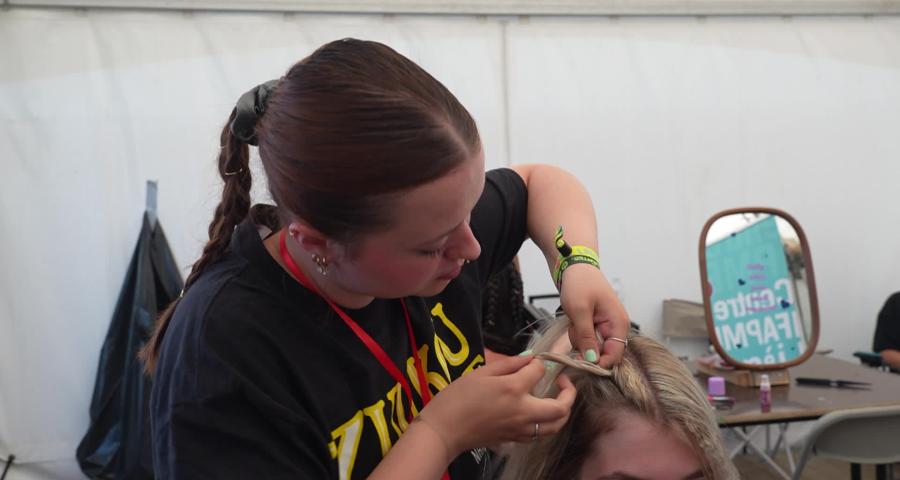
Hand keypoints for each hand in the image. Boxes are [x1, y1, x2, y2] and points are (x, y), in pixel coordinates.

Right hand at [416, 355, 575, 455]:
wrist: (444, 429)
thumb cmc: (458, 397)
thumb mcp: (481, 372)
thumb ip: (509, 364)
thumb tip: (529, 358)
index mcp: (513, 389)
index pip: (540, 371)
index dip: (540, 363)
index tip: (534, 361)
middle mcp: (523, 411)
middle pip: (561, 407)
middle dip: (569, 393)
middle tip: (564, 382)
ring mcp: (521, 429)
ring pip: (556, 425)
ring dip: (562, 411)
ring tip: (558, 398)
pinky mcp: (516, 439)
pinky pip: (541, 434)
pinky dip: (548, 423)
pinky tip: (540, 413)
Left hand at [559, 264, 629, 367]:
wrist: (574, 266)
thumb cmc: (580, 283)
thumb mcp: (580, 311)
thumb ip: (586, 337)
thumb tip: (592, 360)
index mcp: (619, 324)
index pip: (615, 355)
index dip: (599, 362)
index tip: (581, 361)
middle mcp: (616, 327)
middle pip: (601, 352)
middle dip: (585, 345)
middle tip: (576, 327)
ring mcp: (606, 326)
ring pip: (591, 346)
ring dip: (579, 337)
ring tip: (575, 319)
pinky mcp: (596, 325)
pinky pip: (586, 338)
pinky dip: (577, 332)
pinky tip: (574, 319)